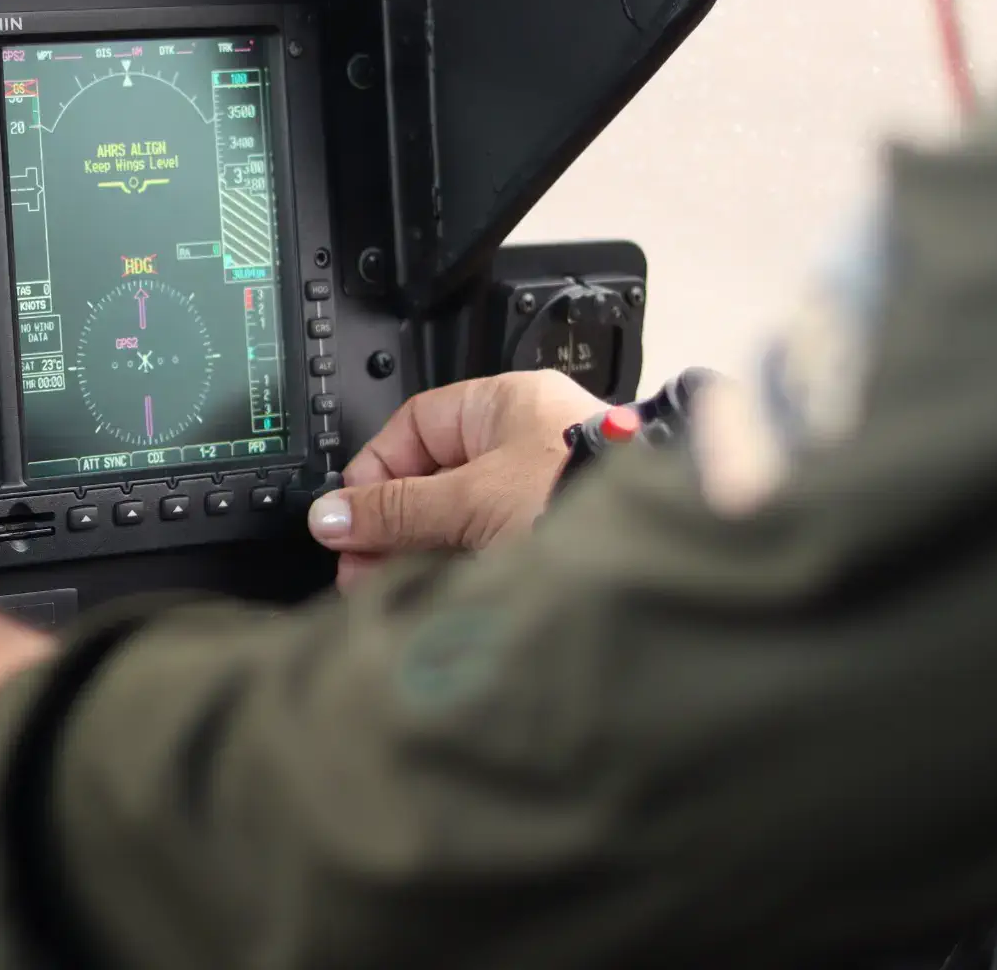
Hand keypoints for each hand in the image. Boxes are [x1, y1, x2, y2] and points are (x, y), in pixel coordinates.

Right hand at [306, 370, 601, 587]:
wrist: (664, 559)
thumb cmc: (586, 500)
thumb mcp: (471, 501)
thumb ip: (395, 509)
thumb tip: (332, 515)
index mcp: (508, 404)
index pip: (415, 427)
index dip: (374, 473)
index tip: (346, 517)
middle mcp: (527, 442)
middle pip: (432, 478)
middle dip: (390, 524)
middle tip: (360, 564)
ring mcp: (541, 491)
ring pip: (456, 518)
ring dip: (420, 552)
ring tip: (391, 587)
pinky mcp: (553, 537)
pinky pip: (486, 548)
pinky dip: (455, 569)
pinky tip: (433, 593)